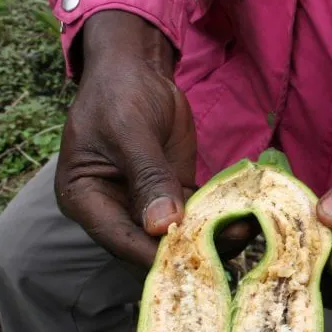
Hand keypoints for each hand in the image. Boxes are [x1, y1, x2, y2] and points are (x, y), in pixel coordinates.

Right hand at [55, 11, 256, 267]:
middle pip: (150, 245)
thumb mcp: (130, 131)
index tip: (188, 261)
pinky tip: (246, 219)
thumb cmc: (119, 94)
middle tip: (229, 245)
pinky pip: (194, 215)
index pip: (119, 239)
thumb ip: (147, 177)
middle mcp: (113, 212)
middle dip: (189, 250)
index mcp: (85, 200)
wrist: (137, 71)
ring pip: (177, 234)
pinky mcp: (172, 195)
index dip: (152, 254)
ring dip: (211, 237)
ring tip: (246, 232)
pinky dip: (217, 219)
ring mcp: (144, 206)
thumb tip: (161, 225)